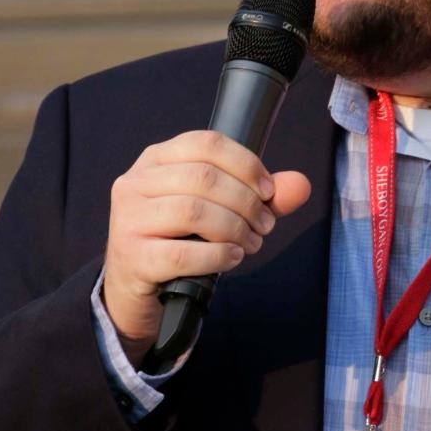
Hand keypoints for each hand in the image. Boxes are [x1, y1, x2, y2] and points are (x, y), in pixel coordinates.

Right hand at [104, 130, 310, 363]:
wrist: (137, 286)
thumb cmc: (179, 239)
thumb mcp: (217, 209)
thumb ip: (259, 196)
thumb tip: (301, 185)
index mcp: (156, 159)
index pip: (207, 144)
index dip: (246, 164)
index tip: (268, 190)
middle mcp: (136, 183)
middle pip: (203, 177)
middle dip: (247, 202)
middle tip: (265, 225)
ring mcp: (129, 219)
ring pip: (193, 212)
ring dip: (235, 229)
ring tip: (250, 243)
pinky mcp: (133, 257)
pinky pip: (183, 253)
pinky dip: (218, 255)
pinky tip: (232, 257)